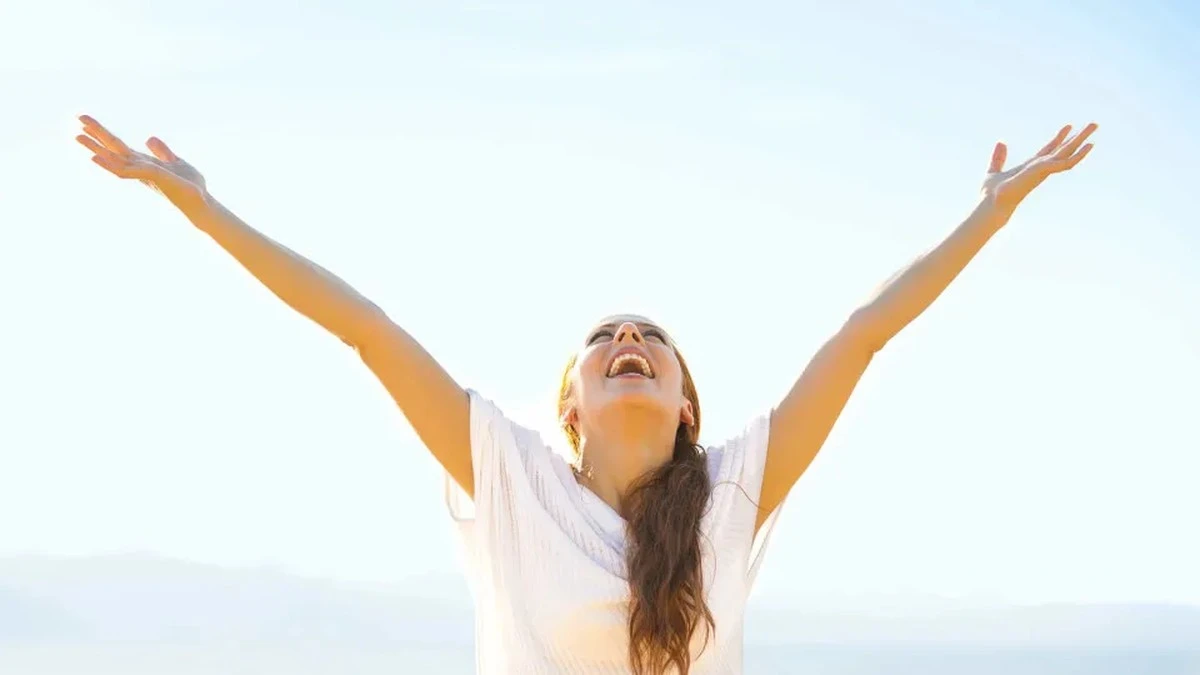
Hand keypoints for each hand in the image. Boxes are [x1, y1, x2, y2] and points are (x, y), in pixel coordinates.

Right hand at [75, 115, 206, 205]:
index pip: (119, 146)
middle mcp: (139, 167)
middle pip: (113, 148)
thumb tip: (149, 138)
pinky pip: (128, 170)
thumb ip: (162, 151)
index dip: (104, 133)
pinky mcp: (153, 177)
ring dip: (96, 148)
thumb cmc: (190, 185)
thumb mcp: (176, 162)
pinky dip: (112, 164)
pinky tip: (96, 157)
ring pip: (114, 159)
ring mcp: (143, 173)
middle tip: (78, 117)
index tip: (85, 121)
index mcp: (143, 162)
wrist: (202, 202)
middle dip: (95, 135)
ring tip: (77, 136)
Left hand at [982, 122, 1096, 212]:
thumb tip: (1001, 142)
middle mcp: (1041, 168)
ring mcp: (1044, 170)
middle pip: (1063, 149)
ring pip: (1068, 152)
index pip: (1049, 150)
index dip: (1058, 138)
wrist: (991, 204)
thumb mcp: (994, 170)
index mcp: (1031, 167)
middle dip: (1077, 137)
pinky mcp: (1044, 171)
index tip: (1067, 127)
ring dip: (1081, 139)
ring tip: (1094, 126)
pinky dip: (1078, 154)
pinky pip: (1066, 162)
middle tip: (1092, 125)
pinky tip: (1088, 146)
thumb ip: (998, 157)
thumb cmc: (991, 194)